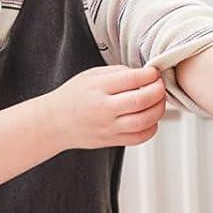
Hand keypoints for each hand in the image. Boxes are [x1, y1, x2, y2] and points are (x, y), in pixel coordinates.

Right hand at [48, 65, 166, 151]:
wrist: (54, 123)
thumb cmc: (71, 98)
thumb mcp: (90, 75)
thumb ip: (118, 72)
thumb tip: (144, 75)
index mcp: (97, 88)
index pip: (133, 79)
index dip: (150, 74)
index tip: (153, 73)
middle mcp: (103, 109)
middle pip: (142, 100)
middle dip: (158, 90)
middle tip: (159, 85)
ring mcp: (108, 127)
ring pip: (145, 120)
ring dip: (159, 108)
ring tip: (157, 101)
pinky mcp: (112, 140)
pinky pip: (140, 137)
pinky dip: (152, 127)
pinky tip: (149, 118)